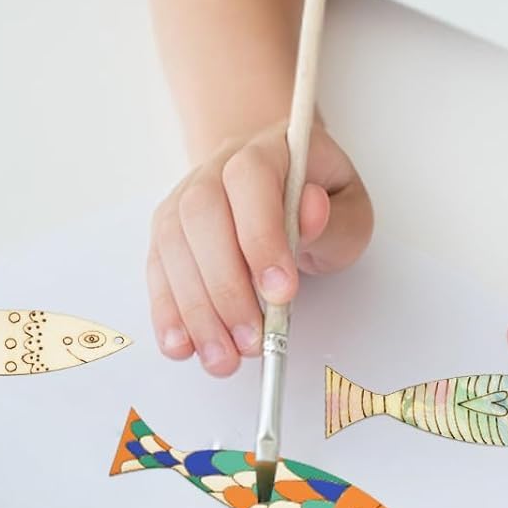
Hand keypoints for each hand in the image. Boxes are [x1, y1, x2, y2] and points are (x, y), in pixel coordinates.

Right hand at [148, 123, 372, 374]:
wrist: (283, 184)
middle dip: (226, 287)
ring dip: (195, 310)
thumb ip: (335, 217)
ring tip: (222, 358)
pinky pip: (158, 271)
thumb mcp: (349, 207)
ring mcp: (185, 198)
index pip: (252, 180)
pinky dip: (168, 312)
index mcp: (268, 149)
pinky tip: (183, 346)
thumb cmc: (320, 200)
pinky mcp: (168, 234)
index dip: (261, 237)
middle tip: (252, 341)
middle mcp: (216, 168)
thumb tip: (311, 212)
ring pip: (174, 247)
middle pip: (202, 216)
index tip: (282, 292)